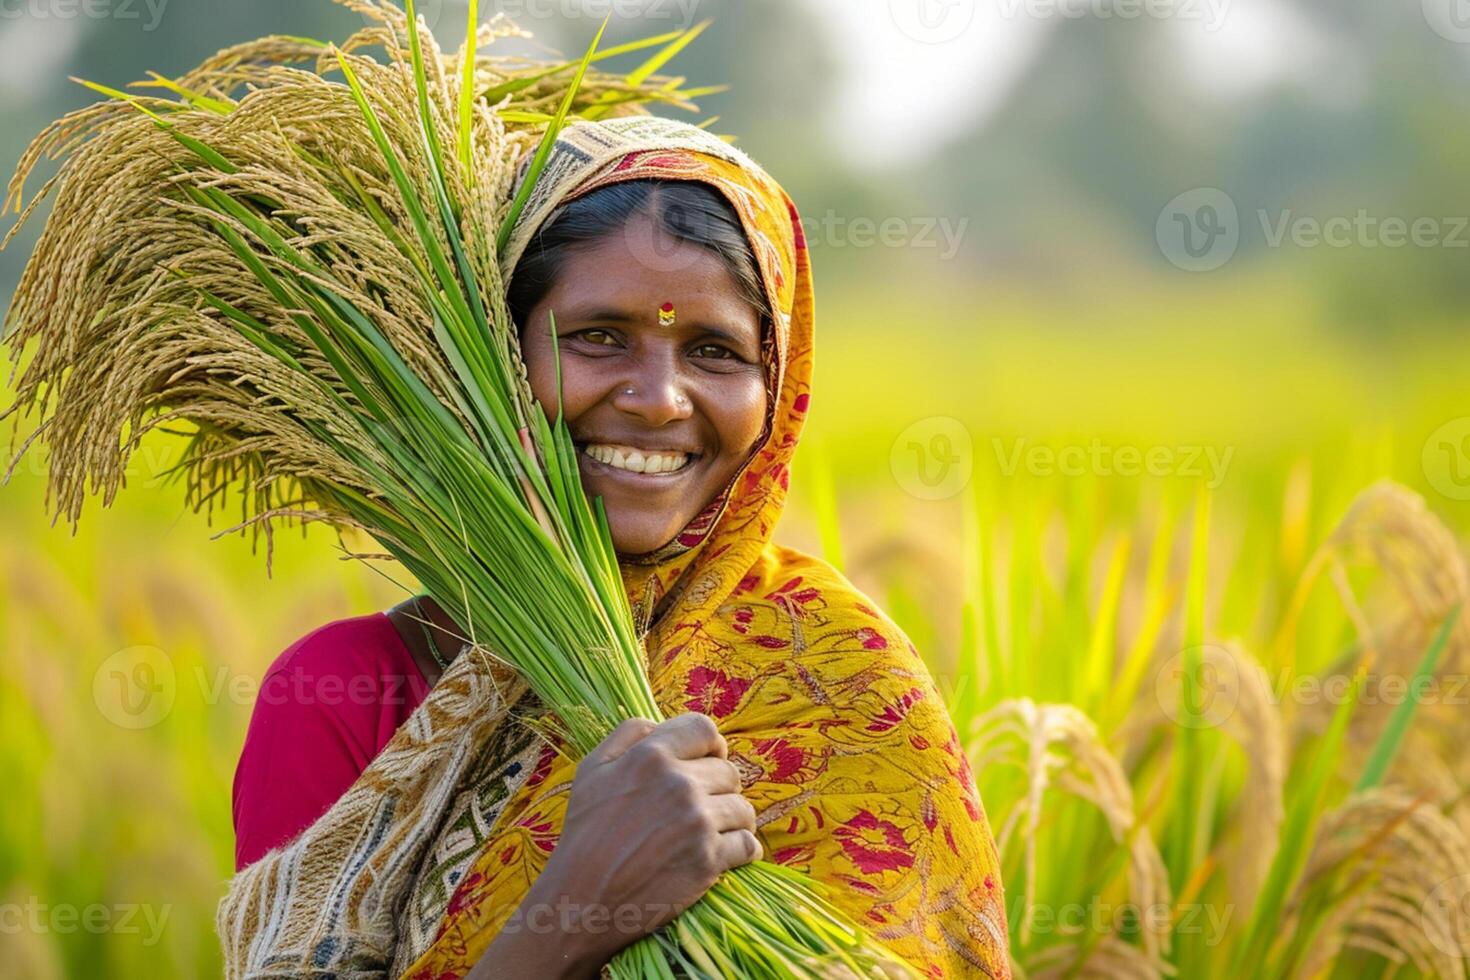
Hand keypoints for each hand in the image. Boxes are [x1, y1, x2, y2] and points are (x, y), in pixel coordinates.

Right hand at [470, 712, 759, 978]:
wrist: (580, 901)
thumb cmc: (583, 835)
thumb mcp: (591, 771)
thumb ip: (626, 736)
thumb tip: (659, 724)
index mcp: (650, 756)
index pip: (704, 729)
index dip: (711, 745)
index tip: (708, 761)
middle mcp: (678, 784)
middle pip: (728, 771)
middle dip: (719, 788)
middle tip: (700, 808)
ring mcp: (696, 822)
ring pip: (743, 808)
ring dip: (733, 821)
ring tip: (711, 834)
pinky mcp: (708, 861)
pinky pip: (748, 845)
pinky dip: (742, 851)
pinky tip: (723, 857)